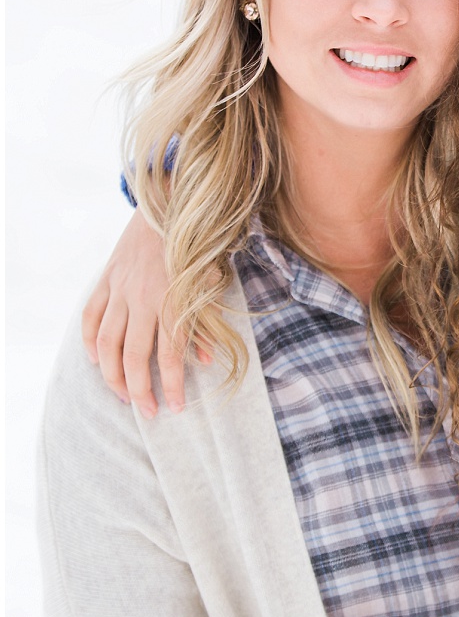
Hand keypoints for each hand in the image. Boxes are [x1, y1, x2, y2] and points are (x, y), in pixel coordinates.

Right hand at [80, 209, 204, 417]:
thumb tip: (204, 359)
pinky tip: (97, 361)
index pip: (170, 354)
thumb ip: (205, 321)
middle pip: (134, 356)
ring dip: (112, 374)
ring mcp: (119, 288)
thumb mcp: (210, 282)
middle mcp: (142, 297)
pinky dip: (89, 342)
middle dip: (139, 390)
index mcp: (172, 299)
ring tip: (122, 395)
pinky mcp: (105, 279)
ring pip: (106, 342)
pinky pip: (90, 317)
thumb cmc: (195, 246)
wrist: (167, 203)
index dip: (172, 385)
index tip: (175, 409)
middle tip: (147, 412)